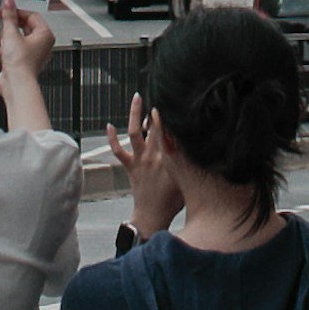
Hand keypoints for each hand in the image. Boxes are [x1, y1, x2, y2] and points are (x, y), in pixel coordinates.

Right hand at [0, 0, 54, 80]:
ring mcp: (31, 53)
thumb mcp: (11, 34)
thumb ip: (8, 17)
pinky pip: (12, 49)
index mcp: (45, 35)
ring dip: (4, 40)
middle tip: (0, 25)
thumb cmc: (21, 64)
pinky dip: (4, 49)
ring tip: (0, 43)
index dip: (16, 12)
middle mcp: (41, 44)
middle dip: (8, 28)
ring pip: (15, 38)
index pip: (31, 15)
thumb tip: (8, 3)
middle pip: (22, 27)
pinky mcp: (22, 61)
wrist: (16, 85)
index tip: (5, 10)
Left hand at [116, 100, 180, 239]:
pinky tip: (109, 125)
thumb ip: (190, 160)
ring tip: (137, 97)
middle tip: (159, 93)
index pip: (171, 132)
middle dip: (157, 110)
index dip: (172, 116)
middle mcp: (154, 155)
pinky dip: (112, 137)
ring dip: (135, 114)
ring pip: (135, 132)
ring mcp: (140, 160)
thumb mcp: (186, 179)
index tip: (175, 101)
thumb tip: (199, 144)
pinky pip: (118, 150)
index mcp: (169, 158)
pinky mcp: (130, 166)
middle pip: (155, 127)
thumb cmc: (173, 201)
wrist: (152, 215)